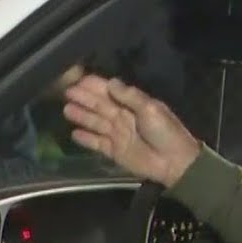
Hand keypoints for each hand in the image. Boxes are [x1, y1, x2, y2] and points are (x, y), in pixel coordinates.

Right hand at [63, 75, 200, 186]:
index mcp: (132, 104)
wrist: (175, 163)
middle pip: (99, 105)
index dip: (94, 86)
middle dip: (83, 98)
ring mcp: (117, 135)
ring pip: (95, 122)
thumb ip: (130, 96)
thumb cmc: (166, 132)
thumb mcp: (150, 109)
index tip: (78, 79)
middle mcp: (122, 117)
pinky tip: (73, 134)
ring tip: (66, 109)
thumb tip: (110, 82)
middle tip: (66, 92)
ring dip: (81, 116)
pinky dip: (86, 139)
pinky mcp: (114, 152)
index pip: (110, 91)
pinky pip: (96, 143)